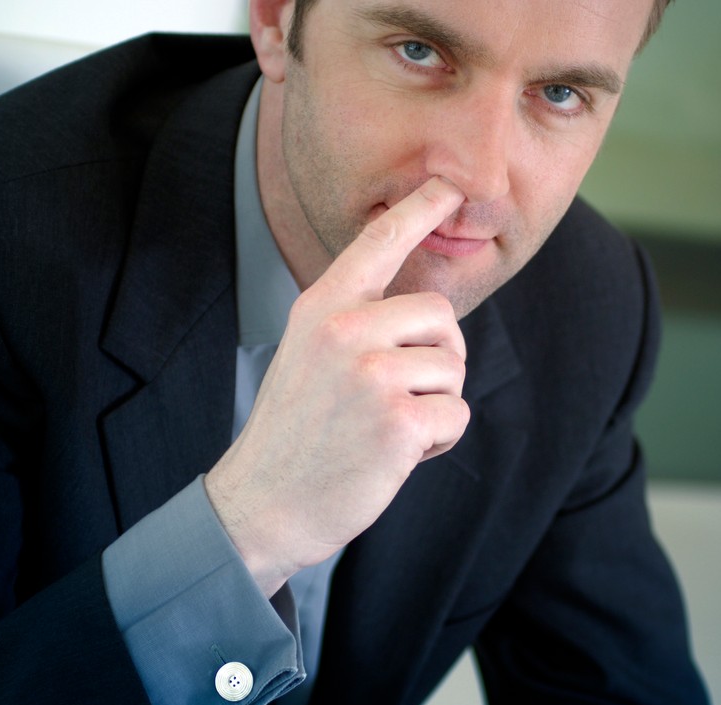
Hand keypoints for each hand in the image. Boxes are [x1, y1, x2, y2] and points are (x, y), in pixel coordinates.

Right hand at [205, 177, 469, 596]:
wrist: (264, 503)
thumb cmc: (297, 433)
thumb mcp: (309, 356)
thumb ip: (356, 324)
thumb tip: (429, 314)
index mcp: (321, 308)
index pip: (378, 244)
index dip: (419, 209)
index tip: (449, 185)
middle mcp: (344, 330)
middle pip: (441, 314)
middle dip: (439, 357)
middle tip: (401, 395)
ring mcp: (370, 374)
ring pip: (453, 368)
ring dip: (436, 404)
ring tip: (388, 428)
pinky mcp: (397, 421)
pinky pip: (456, 414)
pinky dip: (439, 439)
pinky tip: (397, 454)